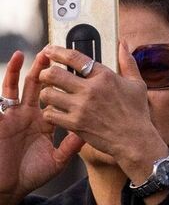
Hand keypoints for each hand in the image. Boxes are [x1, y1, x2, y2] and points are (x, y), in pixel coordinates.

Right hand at [0, 51, 84, 204]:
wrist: (10, 189)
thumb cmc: (32, 174)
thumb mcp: (57, 159)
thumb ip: (72, 144)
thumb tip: (89, 130)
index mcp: (45, 120)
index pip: (56, 94)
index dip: (62, 81)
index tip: (74, 65)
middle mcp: (29, 114)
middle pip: (37, 85)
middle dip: (44, 68)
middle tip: (52, 51)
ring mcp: (13, 117)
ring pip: (16, 88)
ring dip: (21, 71)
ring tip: (25, 55)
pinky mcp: (0, 122)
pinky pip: (0, 102)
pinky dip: (3, 89)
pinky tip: (6, 74)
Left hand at [37, 44, 167, 183]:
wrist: (134, 139)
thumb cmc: (137, 112)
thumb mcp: (137, 82)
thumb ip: (127, 61)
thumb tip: (123, 43)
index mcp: (105, 76)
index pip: (75, 58)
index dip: (57, 51)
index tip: (49, 50)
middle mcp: (91, 89)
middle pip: (54, 74)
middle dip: (45, 72)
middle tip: (45, 75)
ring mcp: (81, 107)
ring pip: (48, 94)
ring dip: (45, 93)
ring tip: (49, 94)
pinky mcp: (75, 124)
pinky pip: (50, 113)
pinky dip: (49, 112)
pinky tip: (54, 111)